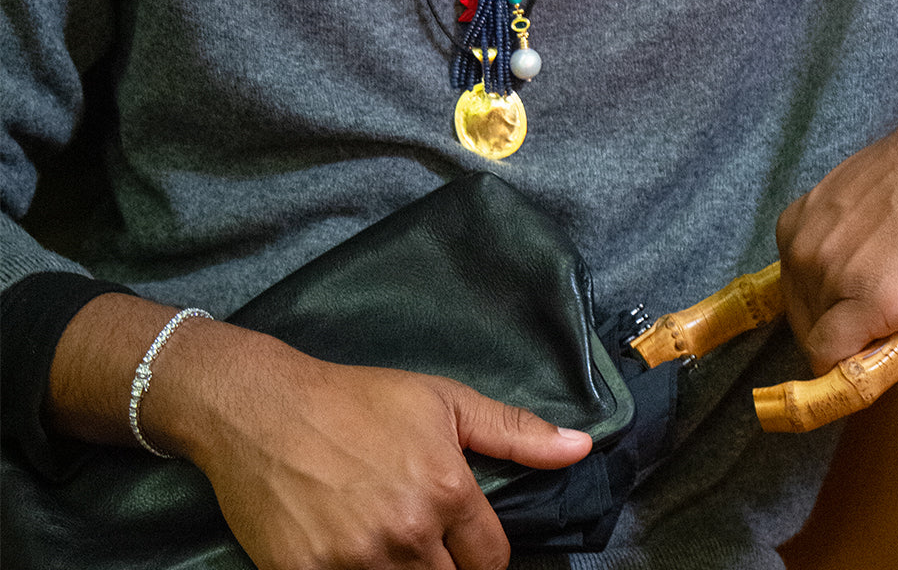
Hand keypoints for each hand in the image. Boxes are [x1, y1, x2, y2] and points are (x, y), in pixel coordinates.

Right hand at [178, 342, 591, 569]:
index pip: (492, 560)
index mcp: (447, 491)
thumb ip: (515, 432)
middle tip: (425, 545)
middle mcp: (406, 533)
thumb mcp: (443, 401)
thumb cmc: (355, 399)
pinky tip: (350, 553)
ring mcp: (354, 561)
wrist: (260, 408)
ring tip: (389, 547)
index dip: (483, 557)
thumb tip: (580, 447)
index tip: (467, 547)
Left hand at [776, 62, 897, 372]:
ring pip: (828, 346)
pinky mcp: (868, 301)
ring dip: (871, 343)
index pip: (798, 298)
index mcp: (794, 229)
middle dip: (850, 333)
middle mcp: (800, 254)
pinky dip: (868, 368)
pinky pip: (841, 360)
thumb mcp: (859, 209)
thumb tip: (859, 303)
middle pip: (808, 325)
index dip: (835, 314)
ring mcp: (830, 278)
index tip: (871, 313)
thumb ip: (848, 253)